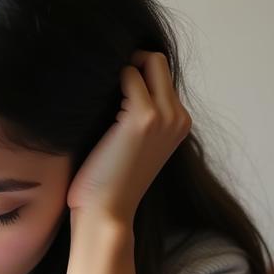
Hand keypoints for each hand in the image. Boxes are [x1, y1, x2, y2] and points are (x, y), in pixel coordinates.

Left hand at [67, 51, 191, 224]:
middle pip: (159, 60)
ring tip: (97, 94)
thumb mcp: (130, 145)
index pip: (162, 75)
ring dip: (120, 70)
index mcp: (178, 124)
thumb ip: (132, 116)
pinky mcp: (145, 117)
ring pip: (149, 61)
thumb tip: (115, 82)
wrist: (106, 213)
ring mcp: (165, 116)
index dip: (135, 71)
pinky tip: (94, 102)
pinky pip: (129, 75)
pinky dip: (110, 80)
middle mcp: (179, 117)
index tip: (108, 83)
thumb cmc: (108, 183)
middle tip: (102, 80)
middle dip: (130, 60)